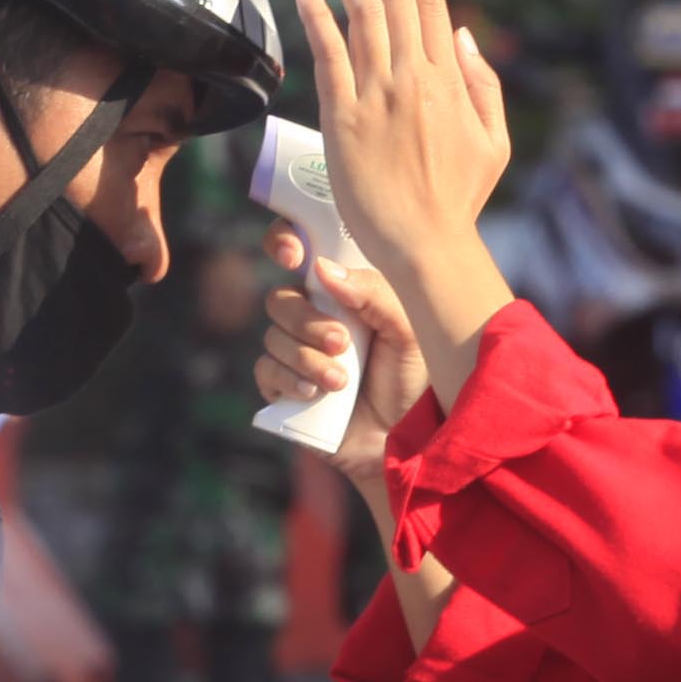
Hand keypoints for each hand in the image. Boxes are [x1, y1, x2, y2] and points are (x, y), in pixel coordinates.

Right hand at [259, 224, 428, 502]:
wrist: (406, 441)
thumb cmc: (414, 380)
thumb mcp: (408, 330)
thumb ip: (374, 293)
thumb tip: (322, 269)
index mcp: (343, 293)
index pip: (300, 250)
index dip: (285, 240)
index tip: (293, 254)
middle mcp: (315, 318)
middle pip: (281, 298)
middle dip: (307, 320)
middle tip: (341, 343)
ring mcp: (296, 353)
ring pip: (273, 337)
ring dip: (307, 358)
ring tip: (342, 381)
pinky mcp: (284, 388)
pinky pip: (265, 371)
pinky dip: (289, 380)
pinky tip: (315, 392)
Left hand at [301, 0, 516, 380]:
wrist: (425, 243)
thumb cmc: (459, 199)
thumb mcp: (493, 141)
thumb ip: (483, 84)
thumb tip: (464, 35)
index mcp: (451, 81)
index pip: (431, 5)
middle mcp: (414, 79)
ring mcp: (378, 98)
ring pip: (363, 19)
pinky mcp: (343, 120)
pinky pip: (329, 58)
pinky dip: (319, 20)